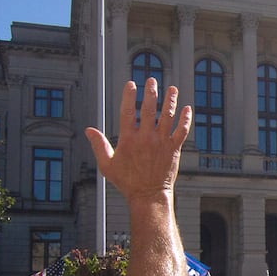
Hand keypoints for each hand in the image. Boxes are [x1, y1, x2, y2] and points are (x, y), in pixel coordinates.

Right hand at [83, 79, 191, 202]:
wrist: (148, 195)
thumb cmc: (127, 182)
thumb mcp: (107, 165)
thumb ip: (99, 145)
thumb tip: (89, 130)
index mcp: (128, 139)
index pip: (127, 111)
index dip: (128, 95)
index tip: (131, 84)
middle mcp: (146, 138)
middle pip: (148, 109)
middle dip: (150, 92)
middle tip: (152, 80)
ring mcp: (161, 142)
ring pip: (167, 116)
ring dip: (170, 101)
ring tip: (172, 89)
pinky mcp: (173, 149)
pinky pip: (181, 131)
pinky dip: (185, 120)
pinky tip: (187, 109)